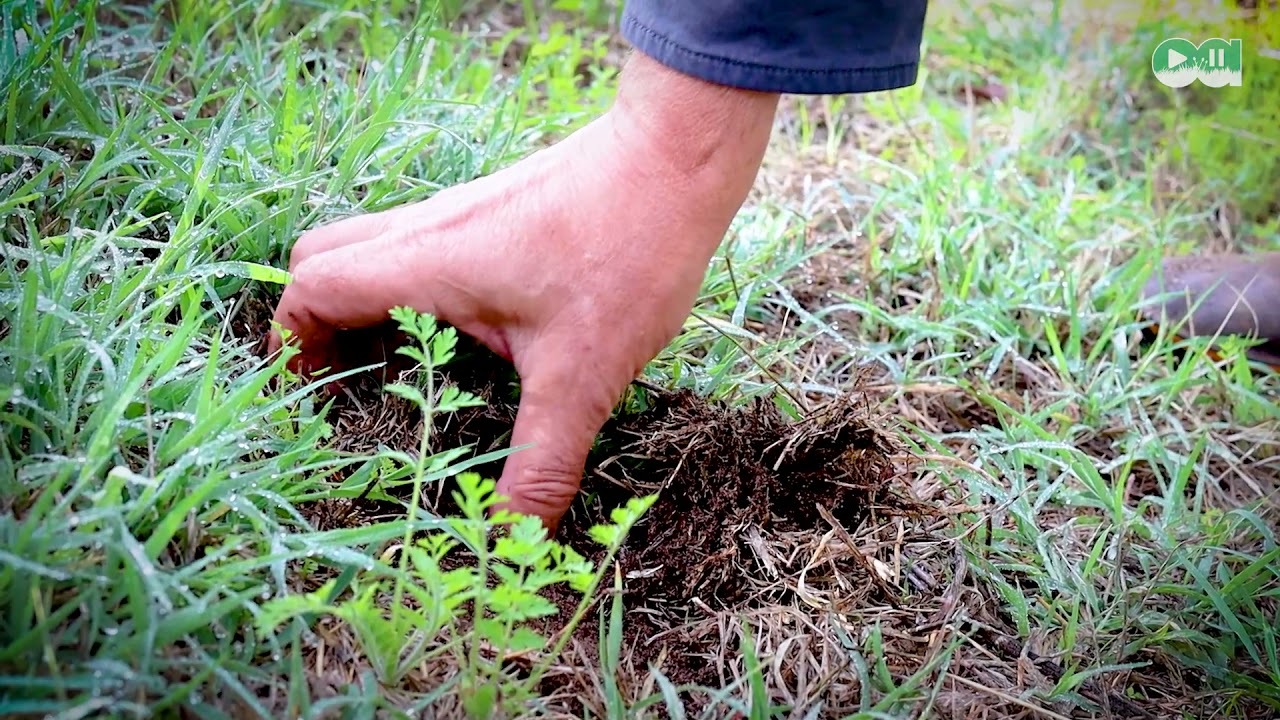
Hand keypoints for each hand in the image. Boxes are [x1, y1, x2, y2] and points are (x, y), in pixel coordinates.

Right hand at [268, 53, 778, 532]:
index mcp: (424, 264)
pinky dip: (418, 291)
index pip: (311, 290)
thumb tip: (512, 541)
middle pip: (324, 261)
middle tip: (353, 388)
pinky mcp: (495, 211)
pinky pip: (424, 247)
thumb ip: (542, 461)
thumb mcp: (582, 376)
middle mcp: (427, 229)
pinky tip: (474, 335)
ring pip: (375, 251)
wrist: (678, 157)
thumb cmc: (626, 251)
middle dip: (320, 326)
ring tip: (411, 374)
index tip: (312, 402)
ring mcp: (461, 212)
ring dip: (373, 308)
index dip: (293, 346)